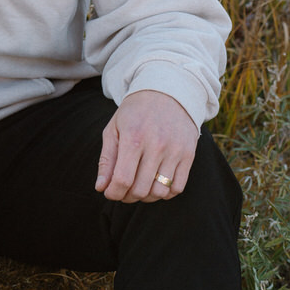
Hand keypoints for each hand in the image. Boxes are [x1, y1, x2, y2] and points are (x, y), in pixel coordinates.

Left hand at [95, 89, 198, 203]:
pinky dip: (165, 193)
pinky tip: (155, 184)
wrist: (166, 92)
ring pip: (160, 192)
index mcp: (133, 137)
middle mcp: (156, 145)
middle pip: (140, 189)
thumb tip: (101, 188)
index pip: (123, 179)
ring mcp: (175, 150)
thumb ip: (106, 160)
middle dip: (127, 196)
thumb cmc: (134, 113)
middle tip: (122, 191)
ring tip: (138, 187)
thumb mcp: (114, 129)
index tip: (109, 193)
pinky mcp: (189, 154)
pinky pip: (178, 188)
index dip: (113, 193)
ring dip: (146, 197)